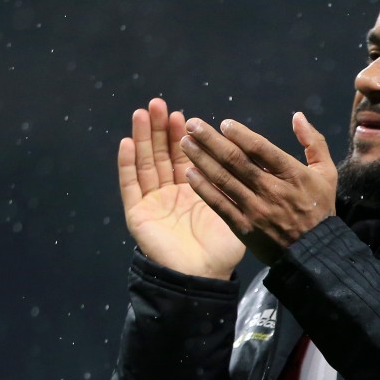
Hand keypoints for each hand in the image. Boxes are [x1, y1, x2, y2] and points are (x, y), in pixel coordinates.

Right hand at [117, 98, 245, 278]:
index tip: (185, 115)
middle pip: (163, 154)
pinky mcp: (138, 213)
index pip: (187, 157)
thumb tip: (252, 158)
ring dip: (143, 138)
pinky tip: (128, 142)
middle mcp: (172, 193)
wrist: (203, 276)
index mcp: (196, 191)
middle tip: (159, 104)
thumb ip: (238, 185)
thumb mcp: (235, 208)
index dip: (184, 135)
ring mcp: (153, 202)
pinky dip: (127, 164)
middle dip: (161, 129)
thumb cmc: (223, 249)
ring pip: (145, 163)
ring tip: (142, 113)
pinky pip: (130, 185)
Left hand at [178, 112, 337, 265]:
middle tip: (192, 125)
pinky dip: (204, 188)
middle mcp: (271, 190)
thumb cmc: (319, 210)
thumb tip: (298, 116)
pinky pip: (220, 204)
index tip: (223, 124)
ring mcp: (256, 210)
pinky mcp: (244, 227)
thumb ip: (314, 142)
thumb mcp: (326, 173)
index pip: (261, 149)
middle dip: (211, 140)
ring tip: (185, 144)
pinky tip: (190, 174)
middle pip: (236, 160)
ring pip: (224, 179)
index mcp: (292, 174)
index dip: (240, 134)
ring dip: (202, 159)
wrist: (313, 254)